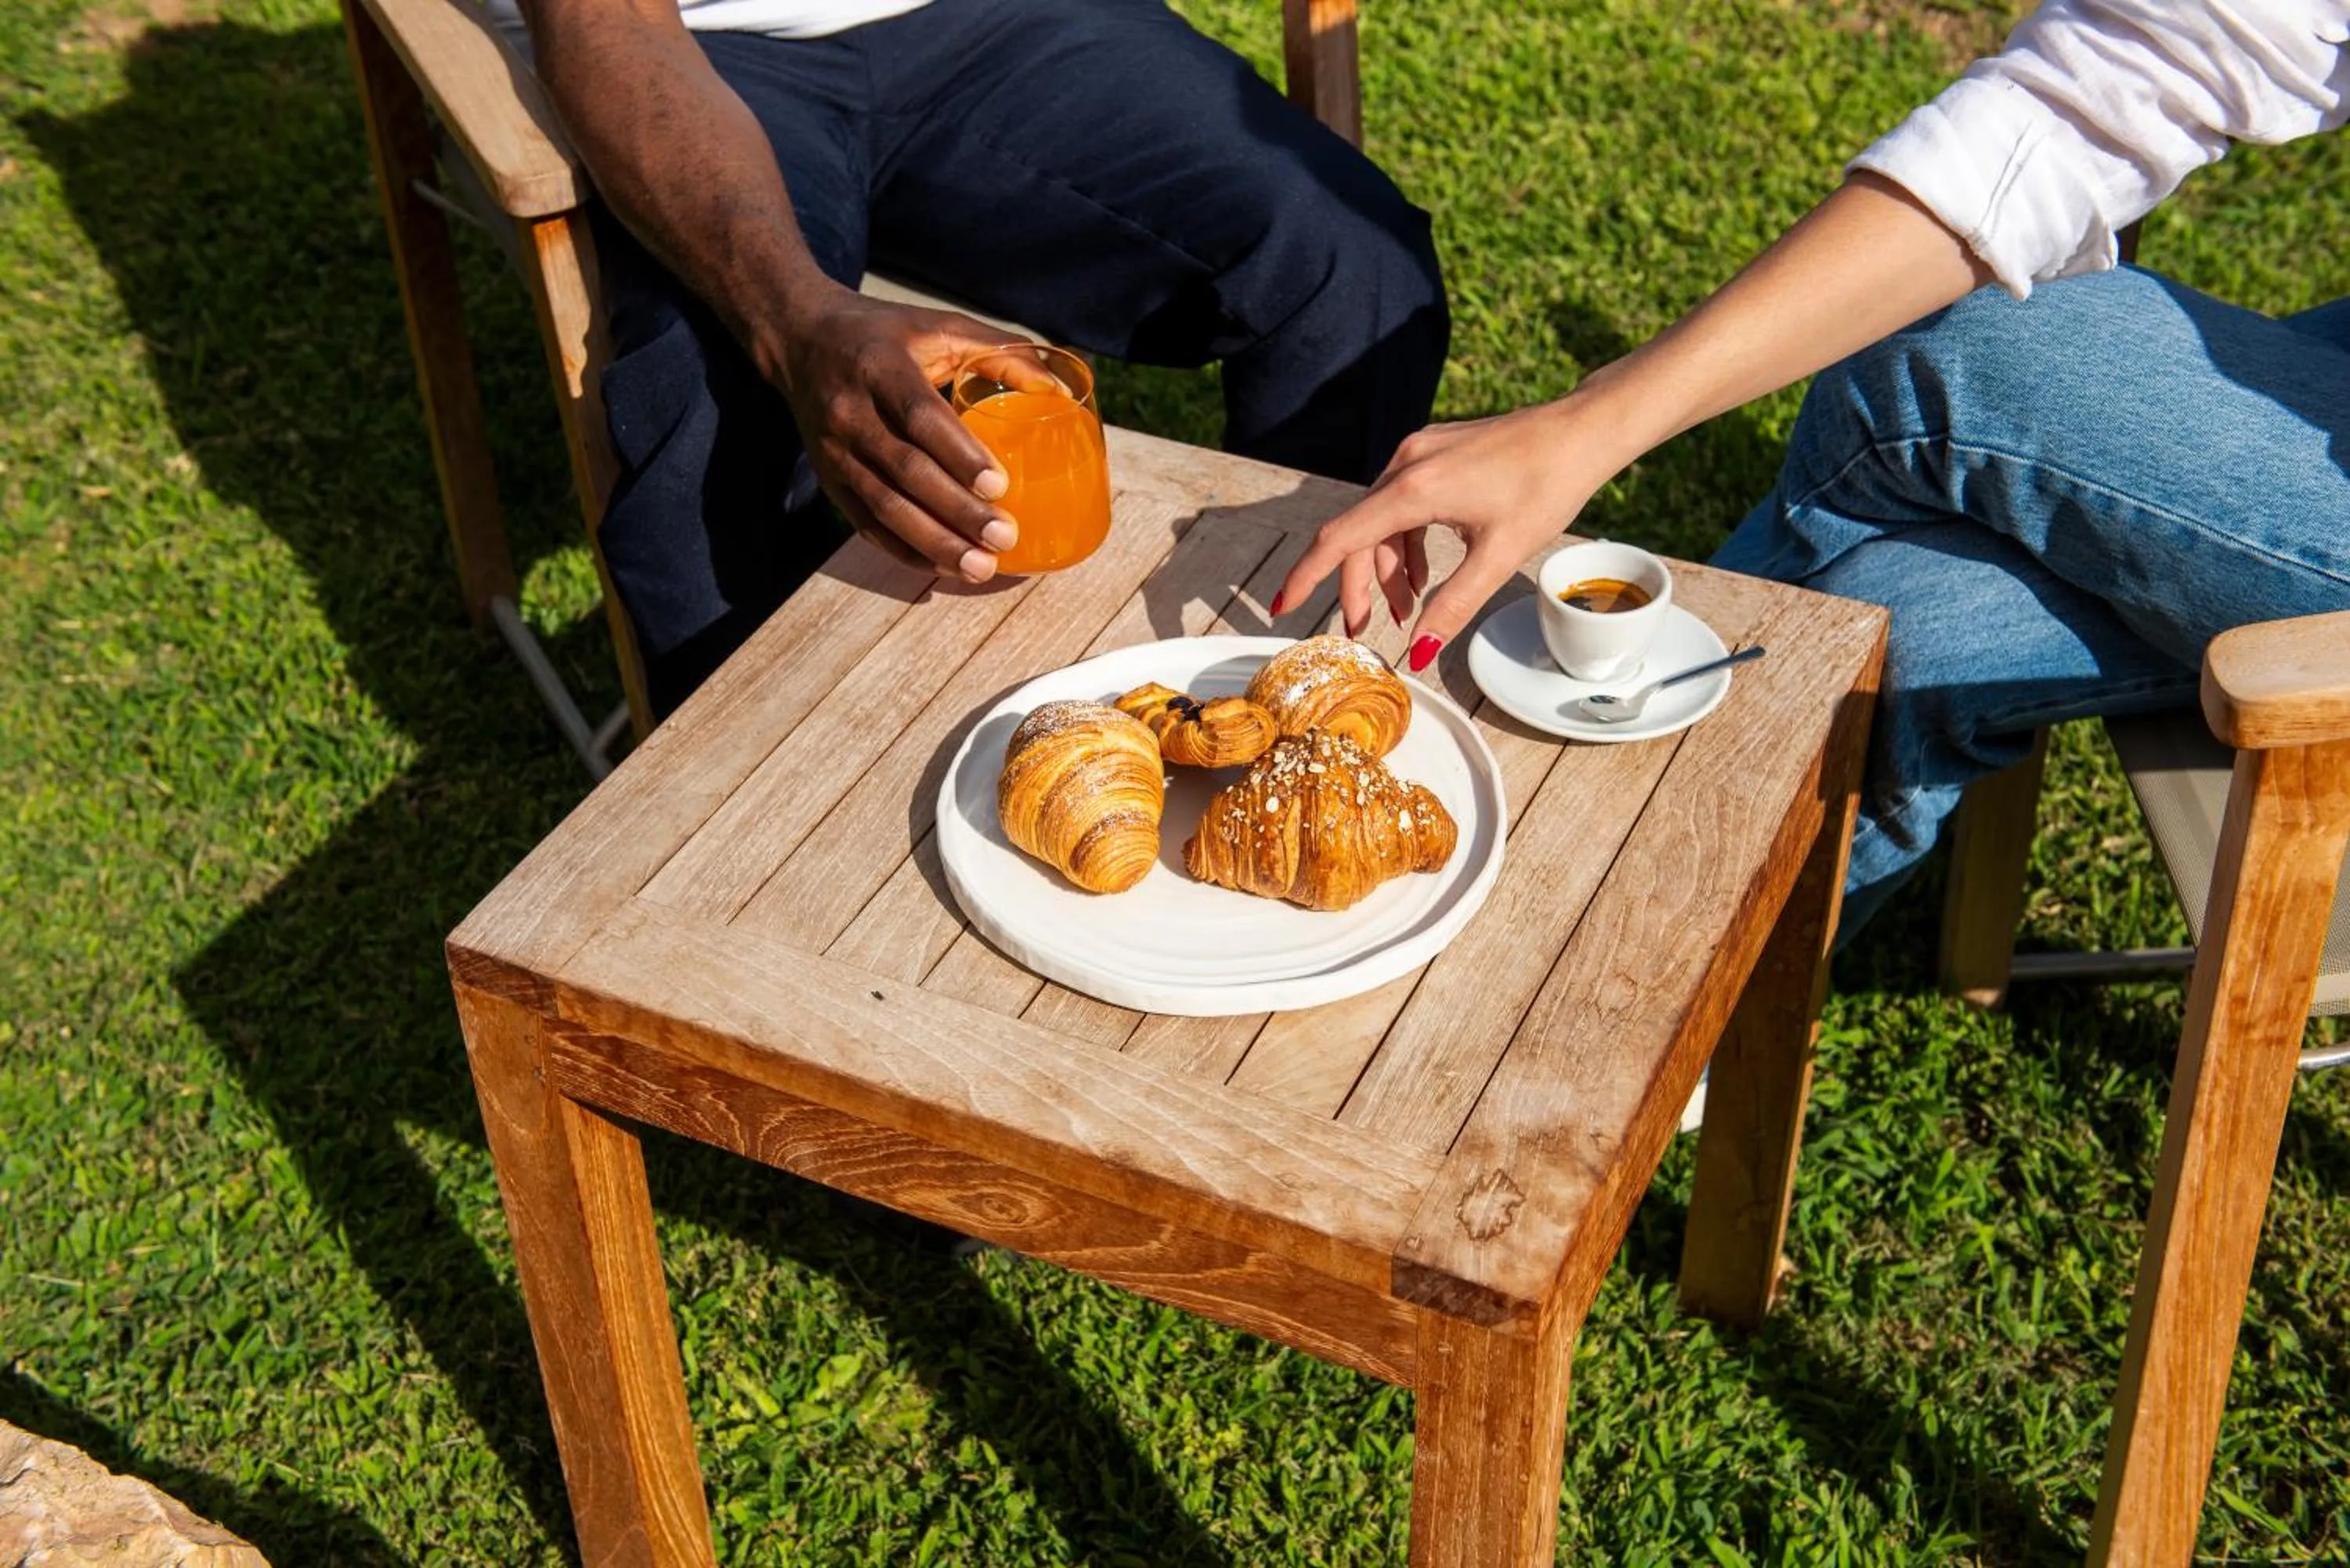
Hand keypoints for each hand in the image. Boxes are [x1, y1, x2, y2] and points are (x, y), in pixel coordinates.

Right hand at [769, 285, 1031, 580]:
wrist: (799, 340)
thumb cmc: (884, 334)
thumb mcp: (940, 327)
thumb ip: (1001, 352)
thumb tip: (1061, 391)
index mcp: (882, 367)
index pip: (920, 417)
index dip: (959, 455)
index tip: (999, 487)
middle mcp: (851, 411)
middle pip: (905, 471)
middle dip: (956, 511)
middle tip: (1003, 537)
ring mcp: (834, 451)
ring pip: (885, 506)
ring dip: (934, 541)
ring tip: (980, 567)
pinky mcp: (828, 480)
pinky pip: (865, 524)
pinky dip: (904, 549)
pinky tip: (942, 566)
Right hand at [1274, 400, 1603, 667]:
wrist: (1582, 431)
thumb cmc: (1547, 484)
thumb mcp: (1499, 556)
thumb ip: (1453, 606)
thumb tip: (1419, 652)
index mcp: (1414, 488)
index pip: (1340, 538)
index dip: (1307, 576)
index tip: (1283, 606)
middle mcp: (1406, 463)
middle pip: (1358, 535)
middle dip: (1358, 586)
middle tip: (1364, 630)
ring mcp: (1418, 454)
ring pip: (1381, 521)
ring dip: (1387, 568)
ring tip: (1408, 609)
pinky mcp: (1434, 453)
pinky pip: (1401, 504)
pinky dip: (1405, 543)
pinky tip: (1425, 574)